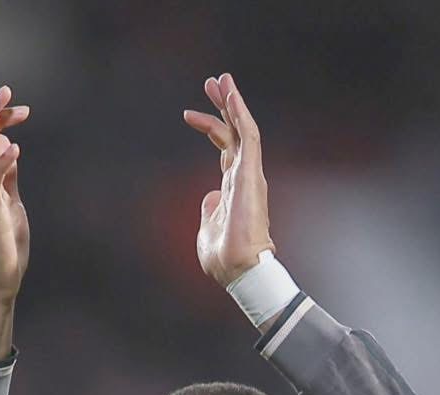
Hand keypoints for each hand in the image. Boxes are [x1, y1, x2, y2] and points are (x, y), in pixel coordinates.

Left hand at [184, 73, 274, 288]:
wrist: (239, 270)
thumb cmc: (224, 258)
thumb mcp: (206, 230)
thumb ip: (207, 211)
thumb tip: (208, 197)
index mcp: (232, 187)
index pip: (224, 149)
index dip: (209, 127)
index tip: (189, 114)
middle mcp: (243, 176)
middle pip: (233, 132)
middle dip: (223, 105)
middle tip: (212, 81)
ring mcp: (249, 174)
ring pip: (242, 129)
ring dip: (233, 102)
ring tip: (221, 79)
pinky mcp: (251, 174)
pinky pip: (248, 136)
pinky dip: (240, 114)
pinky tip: (232, 95)